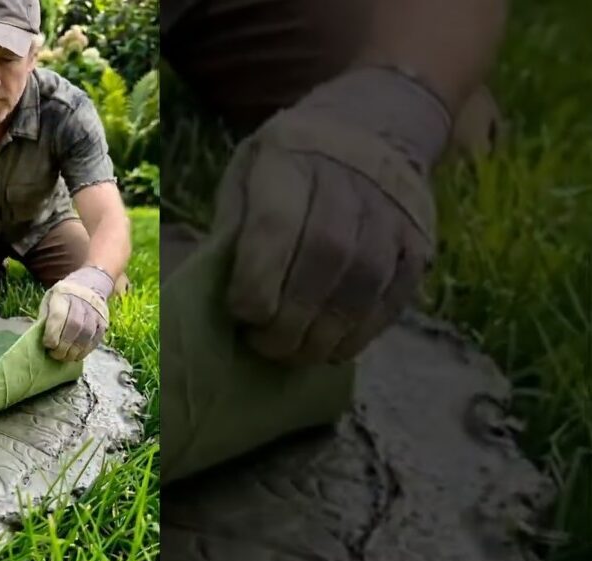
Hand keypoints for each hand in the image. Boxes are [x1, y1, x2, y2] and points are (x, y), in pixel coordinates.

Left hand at [40, 266, 113, 362]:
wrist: (89, 285)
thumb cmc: (63, 296)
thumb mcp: (49, 299)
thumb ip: (46, 317)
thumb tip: (42, 338)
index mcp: (63, 295)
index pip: (59, 316)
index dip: (52, 334)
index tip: (47, 345)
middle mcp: (81, 302)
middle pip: (74, 327)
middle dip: (63, 345)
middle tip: (55, 355)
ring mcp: (95, 312)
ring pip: (86, 335)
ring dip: (74, 351)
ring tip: (65, 357)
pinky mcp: (103, 321)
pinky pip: (95, 339)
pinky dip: (85, 350)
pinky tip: (77, 355)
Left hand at [220, 66, 450, 364]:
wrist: (374, 124)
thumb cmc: (291, 161)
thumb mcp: (248, 171)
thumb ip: (236, 224)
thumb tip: (223, 291)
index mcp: (292, 158)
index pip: (277, 225)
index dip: (258, 280)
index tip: (242, 314)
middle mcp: (349, 180)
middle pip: (325, 258)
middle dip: (291, 317)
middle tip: (266, 345)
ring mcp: (392, 210)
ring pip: (364, 281)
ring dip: (327, 332)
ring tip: (297, 353)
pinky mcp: (421, 240)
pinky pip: (394, 295)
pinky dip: (362, 331)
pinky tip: (334, 347)